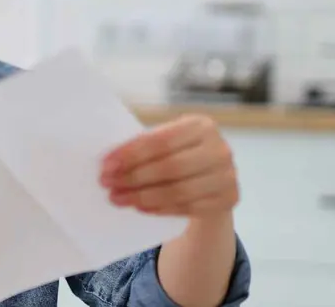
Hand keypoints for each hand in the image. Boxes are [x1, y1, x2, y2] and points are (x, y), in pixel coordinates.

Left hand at [99, 115, 238, 218]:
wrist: (213, 178)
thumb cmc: (180, 154)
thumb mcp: (167, 142)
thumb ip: (144, 146)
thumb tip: (109, 163)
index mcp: (201, 125)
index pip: (160, 141)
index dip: (130, 154)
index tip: (105, 166)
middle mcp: (220, 149)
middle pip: (169, 167)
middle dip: (133, 177)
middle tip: (108, 185)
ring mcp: (228, 176)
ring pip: (177, 191)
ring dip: (142, 197)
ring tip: (118, 199)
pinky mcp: (228, 199)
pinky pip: (187, 207)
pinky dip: (160, 209)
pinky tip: (140, 207)